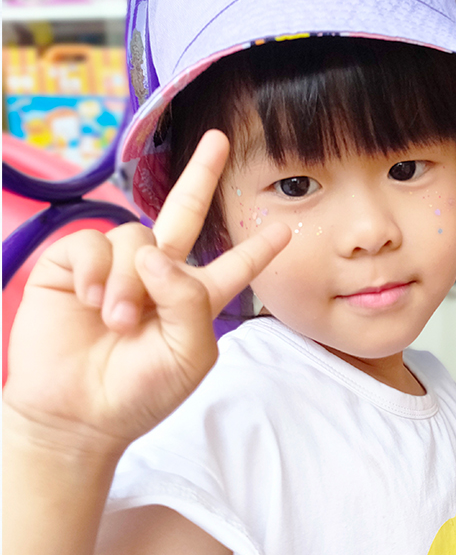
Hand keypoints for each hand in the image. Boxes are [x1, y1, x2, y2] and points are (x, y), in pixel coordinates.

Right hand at [3, 130, 290, 451]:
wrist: (75, 415)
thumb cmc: (138, 394)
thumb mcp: (187, 354)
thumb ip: (188, 301)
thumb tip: (154, 252)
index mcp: (194, 301)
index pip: (231, 267)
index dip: (256, 250)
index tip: (283, 229)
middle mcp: (157, 276)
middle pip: (184, 213)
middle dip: (201, 175)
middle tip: (219, 139)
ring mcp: (115, 268)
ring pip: (136, 237)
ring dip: (128, 281)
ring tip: (116, 321)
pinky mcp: (73, 265)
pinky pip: (93, 241)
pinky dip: (95, 270)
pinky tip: (90, 301)